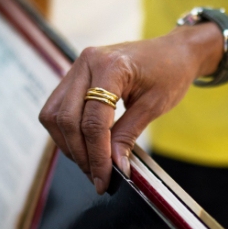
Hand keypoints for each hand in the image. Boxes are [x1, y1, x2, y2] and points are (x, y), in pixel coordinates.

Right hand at [39, 24, 222, 193]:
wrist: (174, 50)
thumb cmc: (170, 71)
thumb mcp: (154, 106)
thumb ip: (128, 135)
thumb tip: (114, 167)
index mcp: (110, 66)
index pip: (93, 120)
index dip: (97, 155)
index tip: (104, 179)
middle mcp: (87, 62)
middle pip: (67, 118)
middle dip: (80, 154)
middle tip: (97, 177)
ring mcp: (77, 66)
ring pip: (53, 115)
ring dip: (68, 144)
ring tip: (89, 164)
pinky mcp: (75, 74)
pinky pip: (57, 107)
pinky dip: (66, 131)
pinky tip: (83, 145)